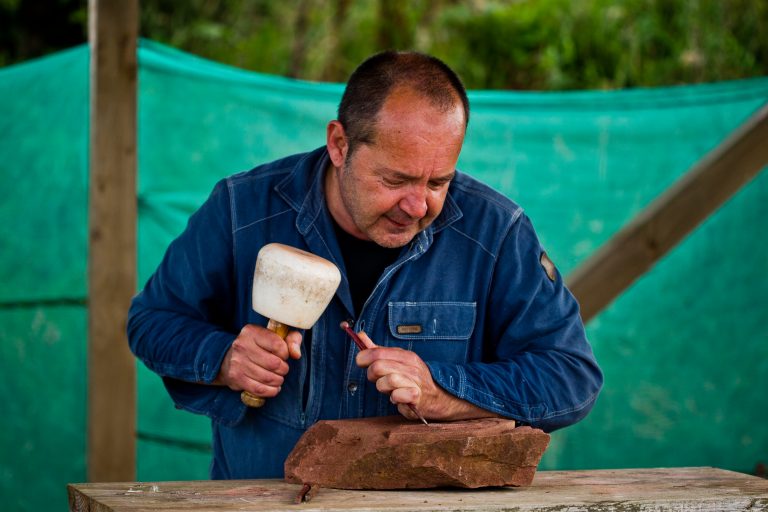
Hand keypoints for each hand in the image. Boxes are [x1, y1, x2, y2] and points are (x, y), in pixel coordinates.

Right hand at [214, 324, 302, 398]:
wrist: (229, 358)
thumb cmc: (258, 346)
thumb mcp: (275, 336)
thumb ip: (292, 339)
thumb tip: (296, 354)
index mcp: (252, 332)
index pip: (277, 345)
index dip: (285, 353)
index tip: (283, 355)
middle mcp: (242, 345)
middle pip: (274, 364)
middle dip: (283, 369)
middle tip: (282, 369)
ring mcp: (237, 362)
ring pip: (268, 378)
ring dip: (278, 380)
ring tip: (278, 378)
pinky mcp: (236, 378)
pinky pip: (259, 389)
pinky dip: (271, 391)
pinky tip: (274, 387)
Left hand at [354, 331, 500, 421]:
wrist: (439, 396)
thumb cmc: (413, 379)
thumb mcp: (397, 361)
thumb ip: (377, 350)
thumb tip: (360, 335)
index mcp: (405, 355)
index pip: (377, 352)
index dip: (363, 357)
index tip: (361, 363)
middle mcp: (411, 366)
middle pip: (378, 366)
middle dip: (372, 375)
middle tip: (378, 379)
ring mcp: (414, 381)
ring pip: (385, 382)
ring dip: (382, 388)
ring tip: (389, 390)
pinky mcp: (416, 396)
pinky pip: (396, 396)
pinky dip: (393, 399)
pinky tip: (398, 398)